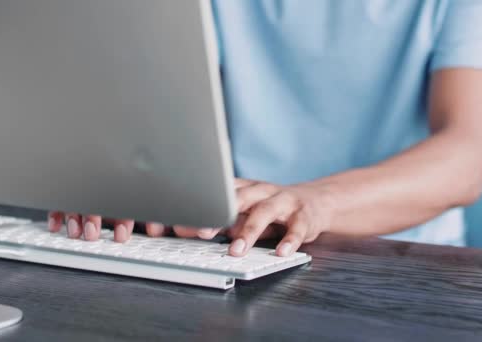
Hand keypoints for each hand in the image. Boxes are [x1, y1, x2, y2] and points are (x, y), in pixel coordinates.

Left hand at [48, 178, 332, 255]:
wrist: (315, 202)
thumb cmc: (268, 209)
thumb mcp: (240, 213)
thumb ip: (214, 220)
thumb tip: (176, 228)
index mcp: (239, 188)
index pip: (210, 193)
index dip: (188, 206)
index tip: (167, 222)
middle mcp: (258, 190)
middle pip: (236, 199)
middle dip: (217, 215)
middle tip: (200, 232)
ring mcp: (282, 200)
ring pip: (264, 211)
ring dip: (250, 231)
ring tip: (236, 250)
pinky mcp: (303, 215)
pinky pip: (296, 228)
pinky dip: (288, 240)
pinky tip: (280, 252)